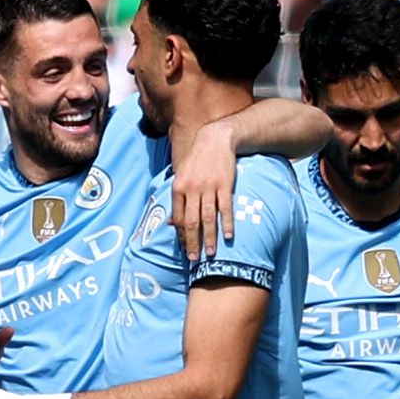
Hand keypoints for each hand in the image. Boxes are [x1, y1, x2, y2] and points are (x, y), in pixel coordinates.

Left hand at [169, 126, 246, 261]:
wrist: (215, 139)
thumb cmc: (197, 160)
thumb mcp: (181, 177)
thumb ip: (177, 200)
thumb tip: (172, 223)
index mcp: (178, 187)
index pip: (179, 217)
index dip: (181, 235)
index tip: (184, 249)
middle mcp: (192, 189)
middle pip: (192, 222)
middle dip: (192, 242)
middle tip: (193, 259)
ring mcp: (209, 187)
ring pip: (208, 218)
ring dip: (210, 238)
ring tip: (211, 254)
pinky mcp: (224, 184)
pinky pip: (225, 208)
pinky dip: (226, 223)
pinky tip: (228, 236)